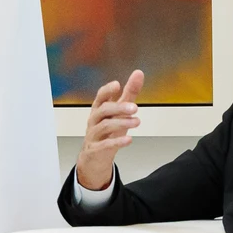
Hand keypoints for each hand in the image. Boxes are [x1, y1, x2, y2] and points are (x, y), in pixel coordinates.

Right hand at [76, 70, 142, 191]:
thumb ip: (129, 93)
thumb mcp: (119, 112)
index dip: (107, 90)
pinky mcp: (95, 149)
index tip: (117, 85)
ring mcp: (94, 134)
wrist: (94, 158)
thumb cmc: (107, 131)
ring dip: (121, 123)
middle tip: (134, 108)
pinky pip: (105, 144)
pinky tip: (129, 140)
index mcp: (99, 109)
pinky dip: (117, 142)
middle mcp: (94, 120)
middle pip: (103, 110)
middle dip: (119, 108)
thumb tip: (138, 73)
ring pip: (104, 126)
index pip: (100, 96)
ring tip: (136, 122)